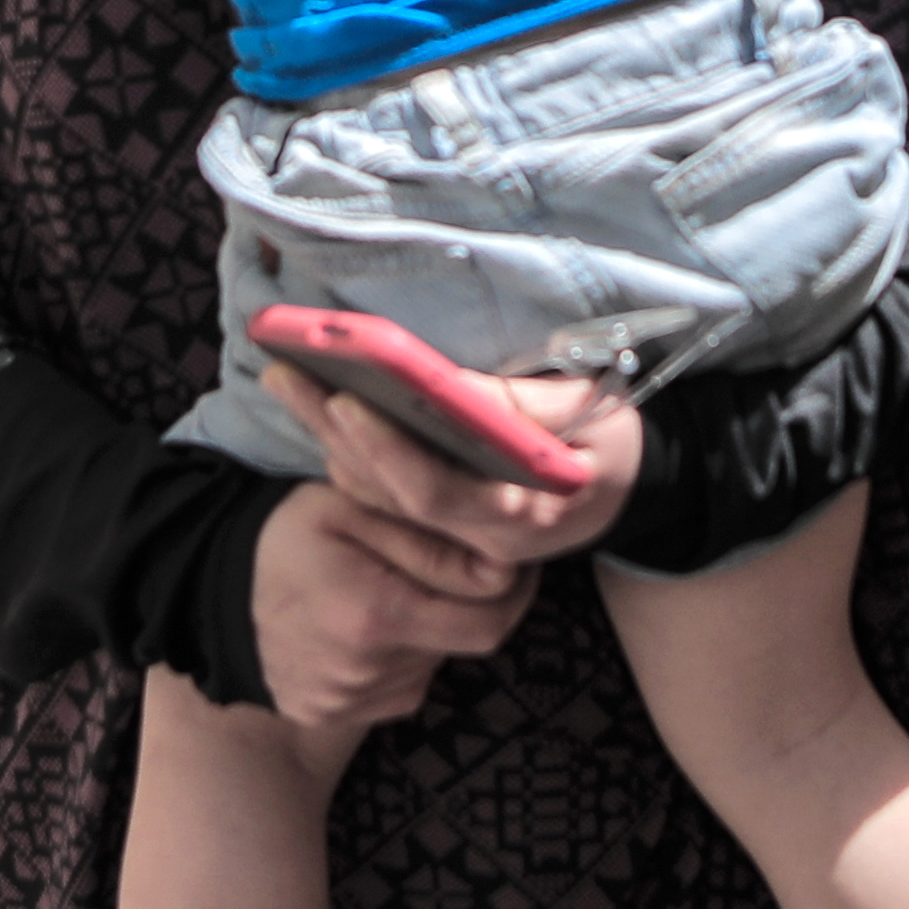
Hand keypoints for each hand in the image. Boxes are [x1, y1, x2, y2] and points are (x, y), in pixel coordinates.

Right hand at [246, 479, 534, 728]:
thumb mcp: (347, 510)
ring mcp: (349, 702)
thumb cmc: (283, 537)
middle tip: (459, 567)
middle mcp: (366, 671)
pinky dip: (401, 656)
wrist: (207, 592)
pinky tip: (366, 623)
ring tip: (391, 588)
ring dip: (431, 629)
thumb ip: (427, 540)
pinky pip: (400, 686)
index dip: (512, 590)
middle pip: (464, 643)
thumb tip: (500, 567)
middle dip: (470, 605)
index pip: (487, 619)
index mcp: (373, 613)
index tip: (511, 560)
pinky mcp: (337, 716)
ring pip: (432, 663)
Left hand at [258, 362, 641, 567]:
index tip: (346, 399)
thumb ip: (521, 408)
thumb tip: (448, 387)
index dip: (388, 450)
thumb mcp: (591, 415)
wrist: (622, 484)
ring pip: (374, 493)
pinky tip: (313, 402)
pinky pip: (377, 493)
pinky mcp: (438, 521)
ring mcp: (455, 535)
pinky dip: (343, 448)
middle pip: (389, 491)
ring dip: (326, 434)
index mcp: (522, 515)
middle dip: (335, 428)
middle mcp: (479, 538)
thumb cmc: (609, 441)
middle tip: (286, 370)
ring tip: (286, 373)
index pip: (438, 493)